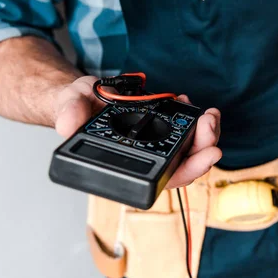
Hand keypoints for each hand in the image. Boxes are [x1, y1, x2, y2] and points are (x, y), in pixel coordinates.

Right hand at [53, 77, 221, 188]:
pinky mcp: (165, 129)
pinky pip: (188, 131)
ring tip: (210, 115)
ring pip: (192, 150)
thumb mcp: (70, 105)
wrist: (83, 98)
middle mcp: (148, 159)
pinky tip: (190, 104)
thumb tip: (68, 126)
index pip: (163, 178)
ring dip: (206, 134)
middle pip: (186, 165)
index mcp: (128, 165)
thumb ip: (70, 114)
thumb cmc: (79, 109)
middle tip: (209, 124)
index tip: (207, 154)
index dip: (188, 170)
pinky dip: (196, 120)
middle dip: (204, 147)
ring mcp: (159, 145)